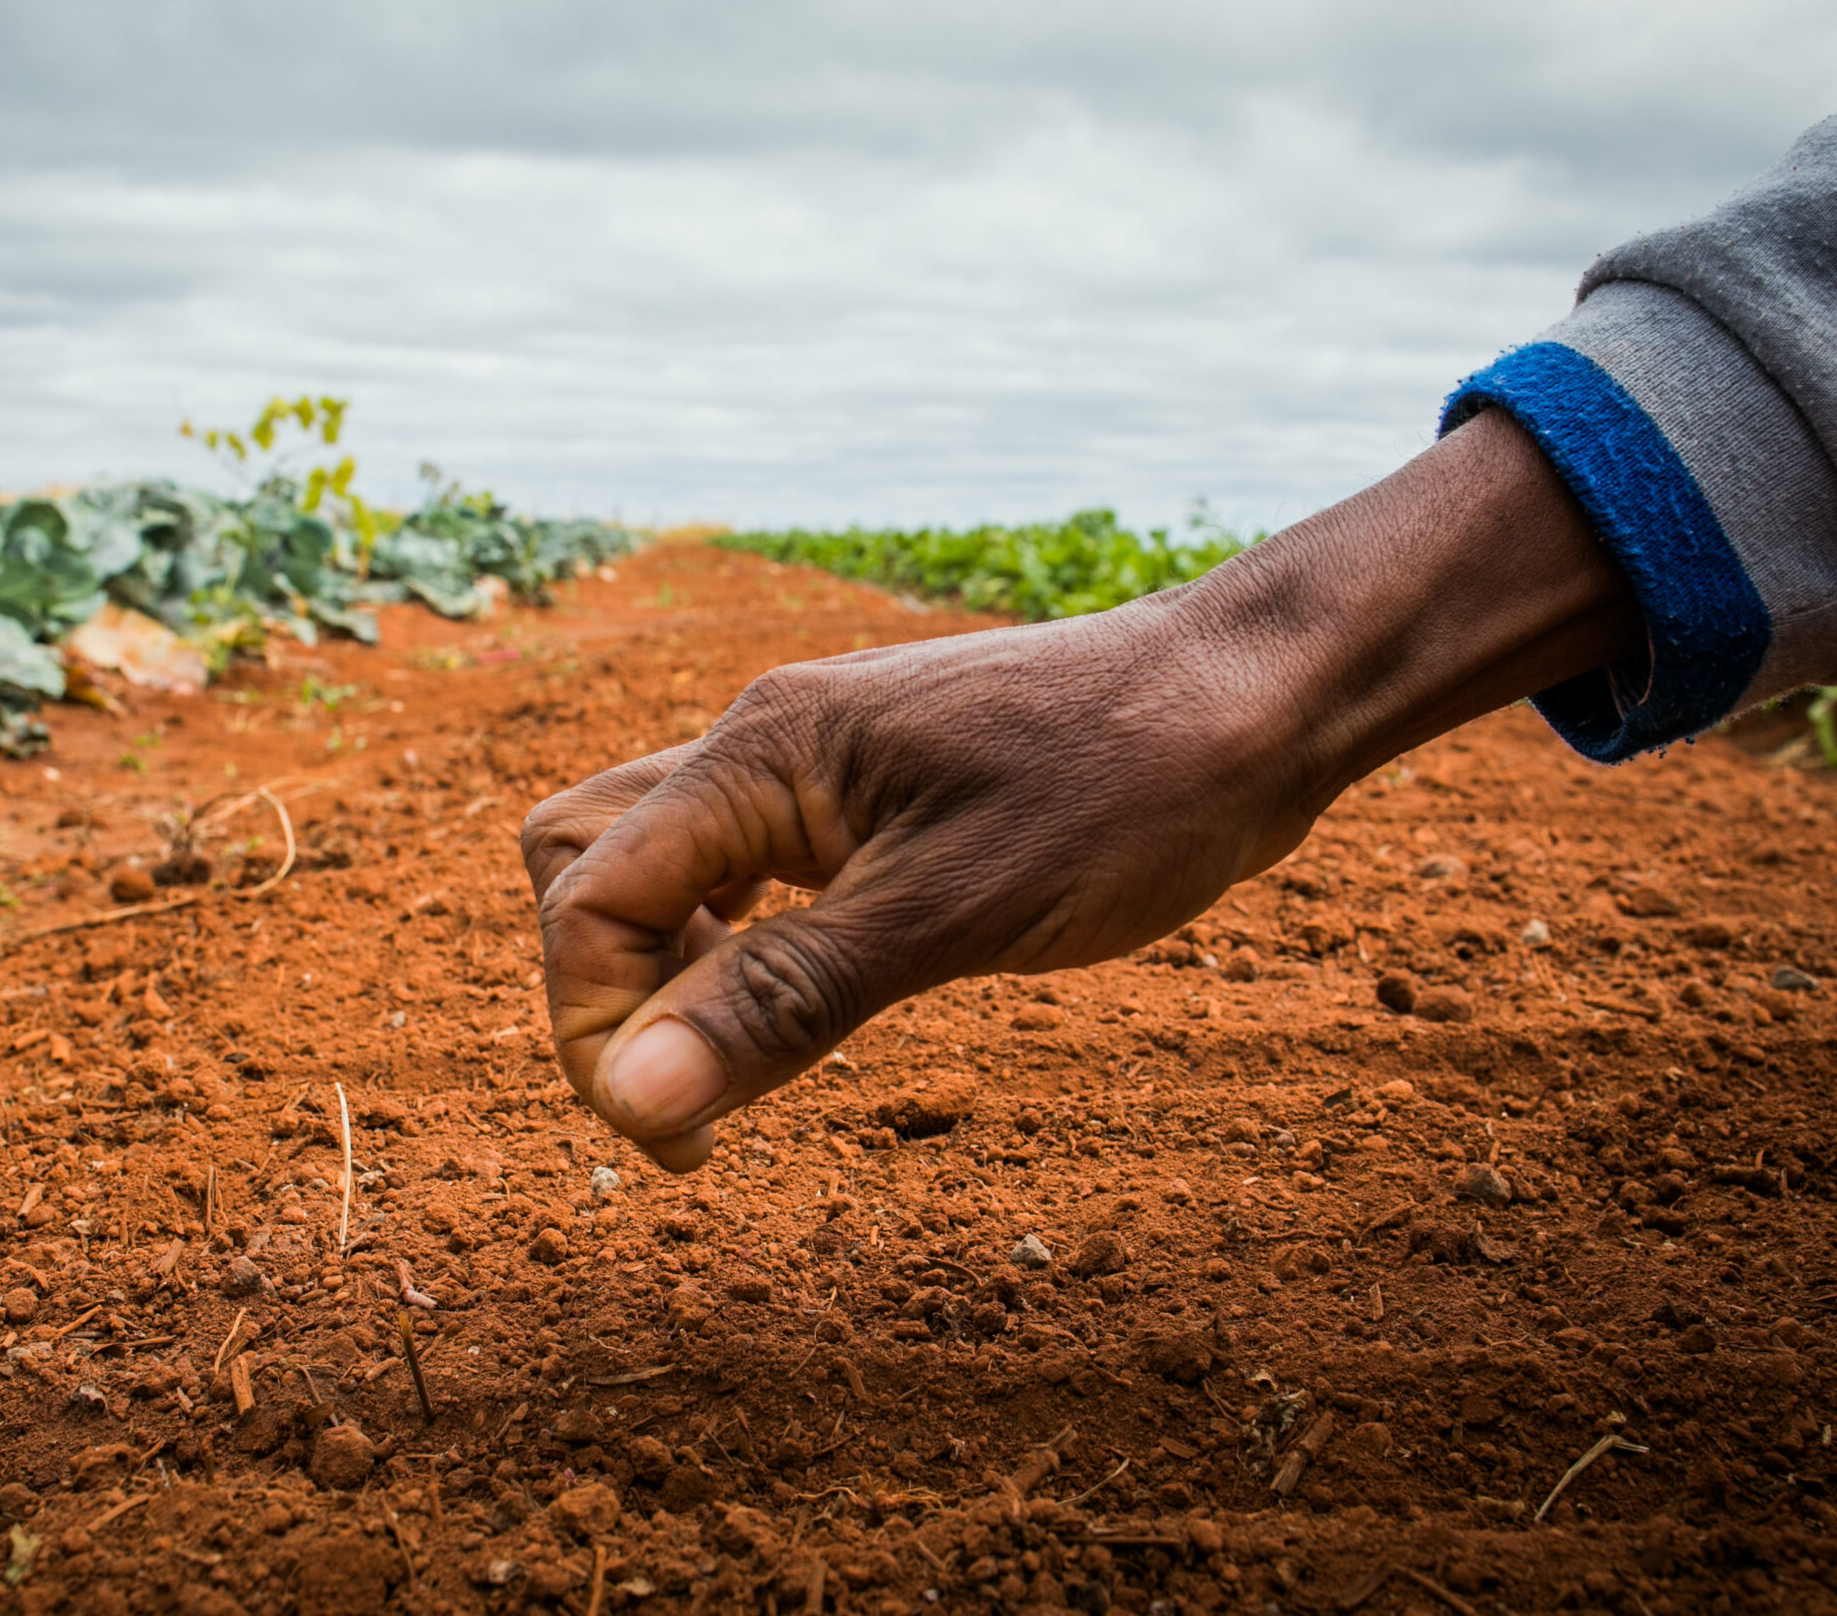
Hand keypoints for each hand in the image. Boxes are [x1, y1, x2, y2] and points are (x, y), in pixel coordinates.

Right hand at [522, 410, 1637, 1170]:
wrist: (1259, 700)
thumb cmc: (1124, 791)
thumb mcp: (950, 916)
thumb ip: (779, 998)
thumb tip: (632, 1099)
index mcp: (760, 758)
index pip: (591, 902)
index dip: (600, 1032)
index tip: (685, 1139)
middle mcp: (761, 745)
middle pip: (581, 860)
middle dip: (604, 987)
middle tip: (701, 1090)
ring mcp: (810, 762)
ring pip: (655, 859)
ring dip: (668, 966)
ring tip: (754, 1054)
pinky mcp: (861, 790)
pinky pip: (739, 864)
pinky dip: (735, 940)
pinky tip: (815, 989)